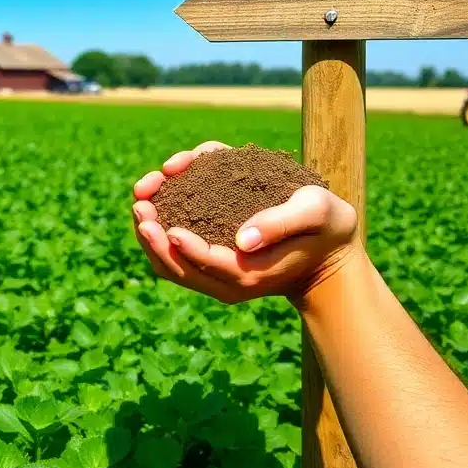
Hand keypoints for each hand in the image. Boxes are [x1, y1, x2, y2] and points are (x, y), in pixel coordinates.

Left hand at [131, 141, 360, 305]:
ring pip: (166, 262)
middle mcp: (227, 279)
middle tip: (140, 203)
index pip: (207, 265)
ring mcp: (216, 272)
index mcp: (250, 273)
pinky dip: (159, 224)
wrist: (327, 249)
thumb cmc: (325, 226)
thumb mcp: (316, 212)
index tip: (166, 226)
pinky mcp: (210, 260)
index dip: (184, 248)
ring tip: (142, 192)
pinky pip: (173, 251)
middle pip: (174, 268)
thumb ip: (282, 222)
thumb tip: (242, 239)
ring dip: (147, 231)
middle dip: (151, 236)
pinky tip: (162, 188)